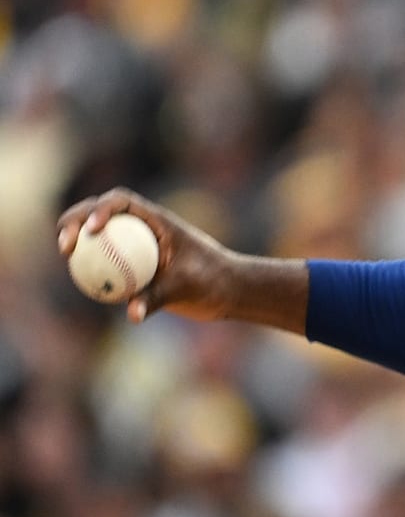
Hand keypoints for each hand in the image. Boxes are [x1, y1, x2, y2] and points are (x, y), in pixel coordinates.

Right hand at [56, 188, 239, 323]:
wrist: (226, 290)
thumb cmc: (213, 281)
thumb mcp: (186, 287)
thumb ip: (157, 298)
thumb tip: (132, 314)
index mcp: (156, 220)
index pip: (121, 202)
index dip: (101, 209)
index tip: (93, 229)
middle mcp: (141, 227)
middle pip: (100, 212)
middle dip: (76, 219)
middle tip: (66, 244)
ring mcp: (134, 243)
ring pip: (98, 236)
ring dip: (77, 238)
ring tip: (66, 255)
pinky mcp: (132, 262)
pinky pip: (104, 260)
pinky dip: (90, 265)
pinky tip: (80, 280)